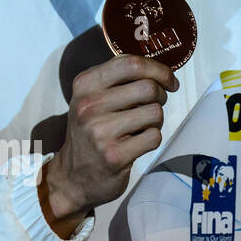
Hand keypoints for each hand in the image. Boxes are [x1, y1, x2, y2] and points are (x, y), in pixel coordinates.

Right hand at [40, 55, 176, 237]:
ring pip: (154, 112)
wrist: (71, 176)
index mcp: (84, 84)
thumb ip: (116, 79)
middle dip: (160, 96)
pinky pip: (154, 136)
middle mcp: (89, 104)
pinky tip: (136, 143)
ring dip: (155, 120)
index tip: (168, 80)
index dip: (158, 69)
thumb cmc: (89, 132)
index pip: (131, 64)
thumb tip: (157, 68)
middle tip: (152, 105)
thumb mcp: (90, 99)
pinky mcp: (114, 154)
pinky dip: (152, 139)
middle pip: (148, 87)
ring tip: (141, 127)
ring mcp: (100, 130)